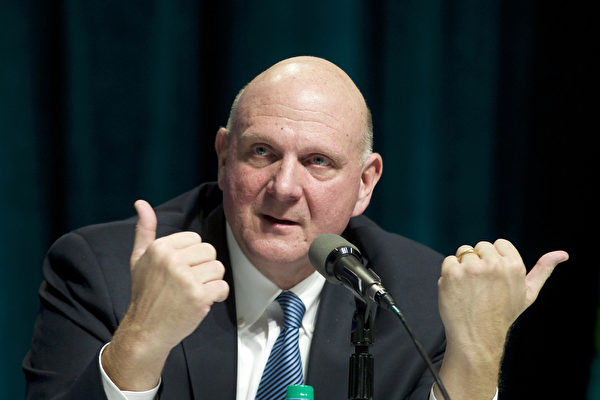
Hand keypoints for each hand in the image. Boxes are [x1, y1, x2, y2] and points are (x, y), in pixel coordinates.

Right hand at [102, 200, 228, 389]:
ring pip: (218, 268)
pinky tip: (202, 303)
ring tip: (195, 292)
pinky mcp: (198, 297)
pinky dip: (217, 296)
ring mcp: (185, 279)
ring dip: (212, 282)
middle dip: (204, 268)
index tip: (180, 271)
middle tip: (189, 284)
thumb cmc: (145, 293)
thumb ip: (144, 231)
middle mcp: (172, 260)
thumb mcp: (139, 259)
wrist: (145, 331)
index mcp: (160, 248)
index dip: (192, 256)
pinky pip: (222, 287)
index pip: (196, 239)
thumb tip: (141, 203)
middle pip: (210, 251)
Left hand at [435, 239, 567, 399]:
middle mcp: (494, 265)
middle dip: (479, 261)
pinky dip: (449, 274)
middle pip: (480, 247)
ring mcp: (471, 268)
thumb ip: (543, 270)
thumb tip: (562, 253)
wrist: (477, 338)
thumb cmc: (503, 315)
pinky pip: (449, 261)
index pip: (499, 243)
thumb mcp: (528, 293)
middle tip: (482, 286)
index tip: (494, 277)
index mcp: (514, 266)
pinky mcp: (452, 273)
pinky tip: (457, 291)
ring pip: (463, 252)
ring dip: (463, 267)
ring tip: (470, 289)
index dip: (495, 259)